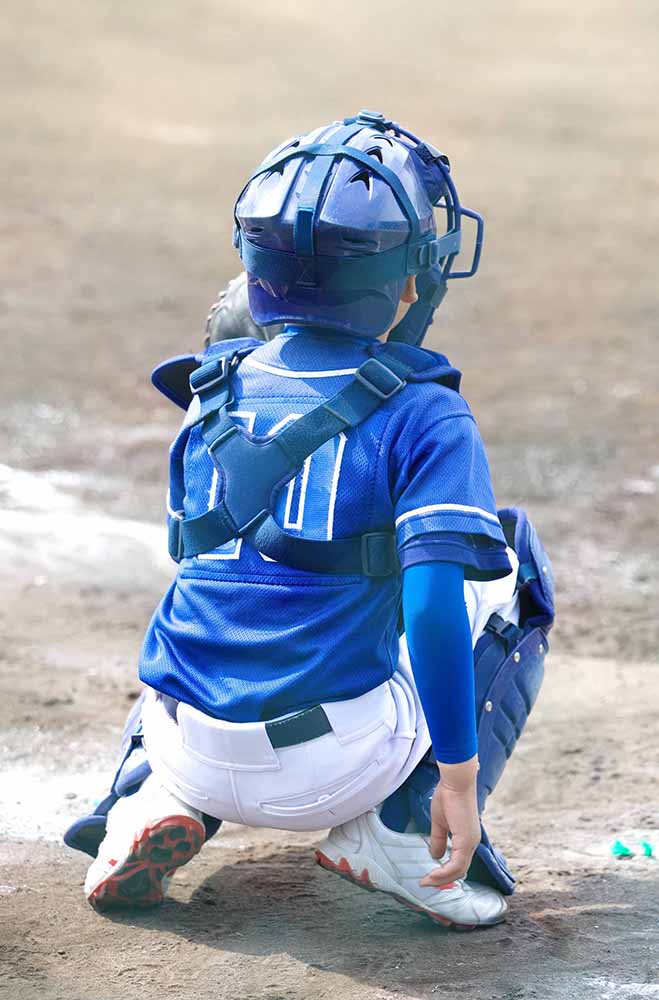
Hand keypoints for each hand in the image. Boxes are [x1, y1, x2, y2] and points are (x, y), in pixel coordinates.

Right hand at [419, 755, 480, 887]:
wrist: (455, 781)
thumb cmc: (448, 796)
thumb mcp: (440, 822)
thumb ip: (439, 839)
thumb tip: (435, 856)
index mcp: (467, 839)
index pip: (458, 864)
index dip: (444, 873)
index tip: (428, 877)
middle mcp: (472, 843)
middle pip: (459, 871)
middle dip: (442, 880)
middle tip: (425, 883)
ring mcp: (471, 842)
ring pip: (458, 871)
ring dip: (442, 879)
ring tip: (426, 881)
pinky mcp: (466, 840)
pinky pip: (456, 864)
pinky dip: (444, 872)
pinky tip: (432, 874)